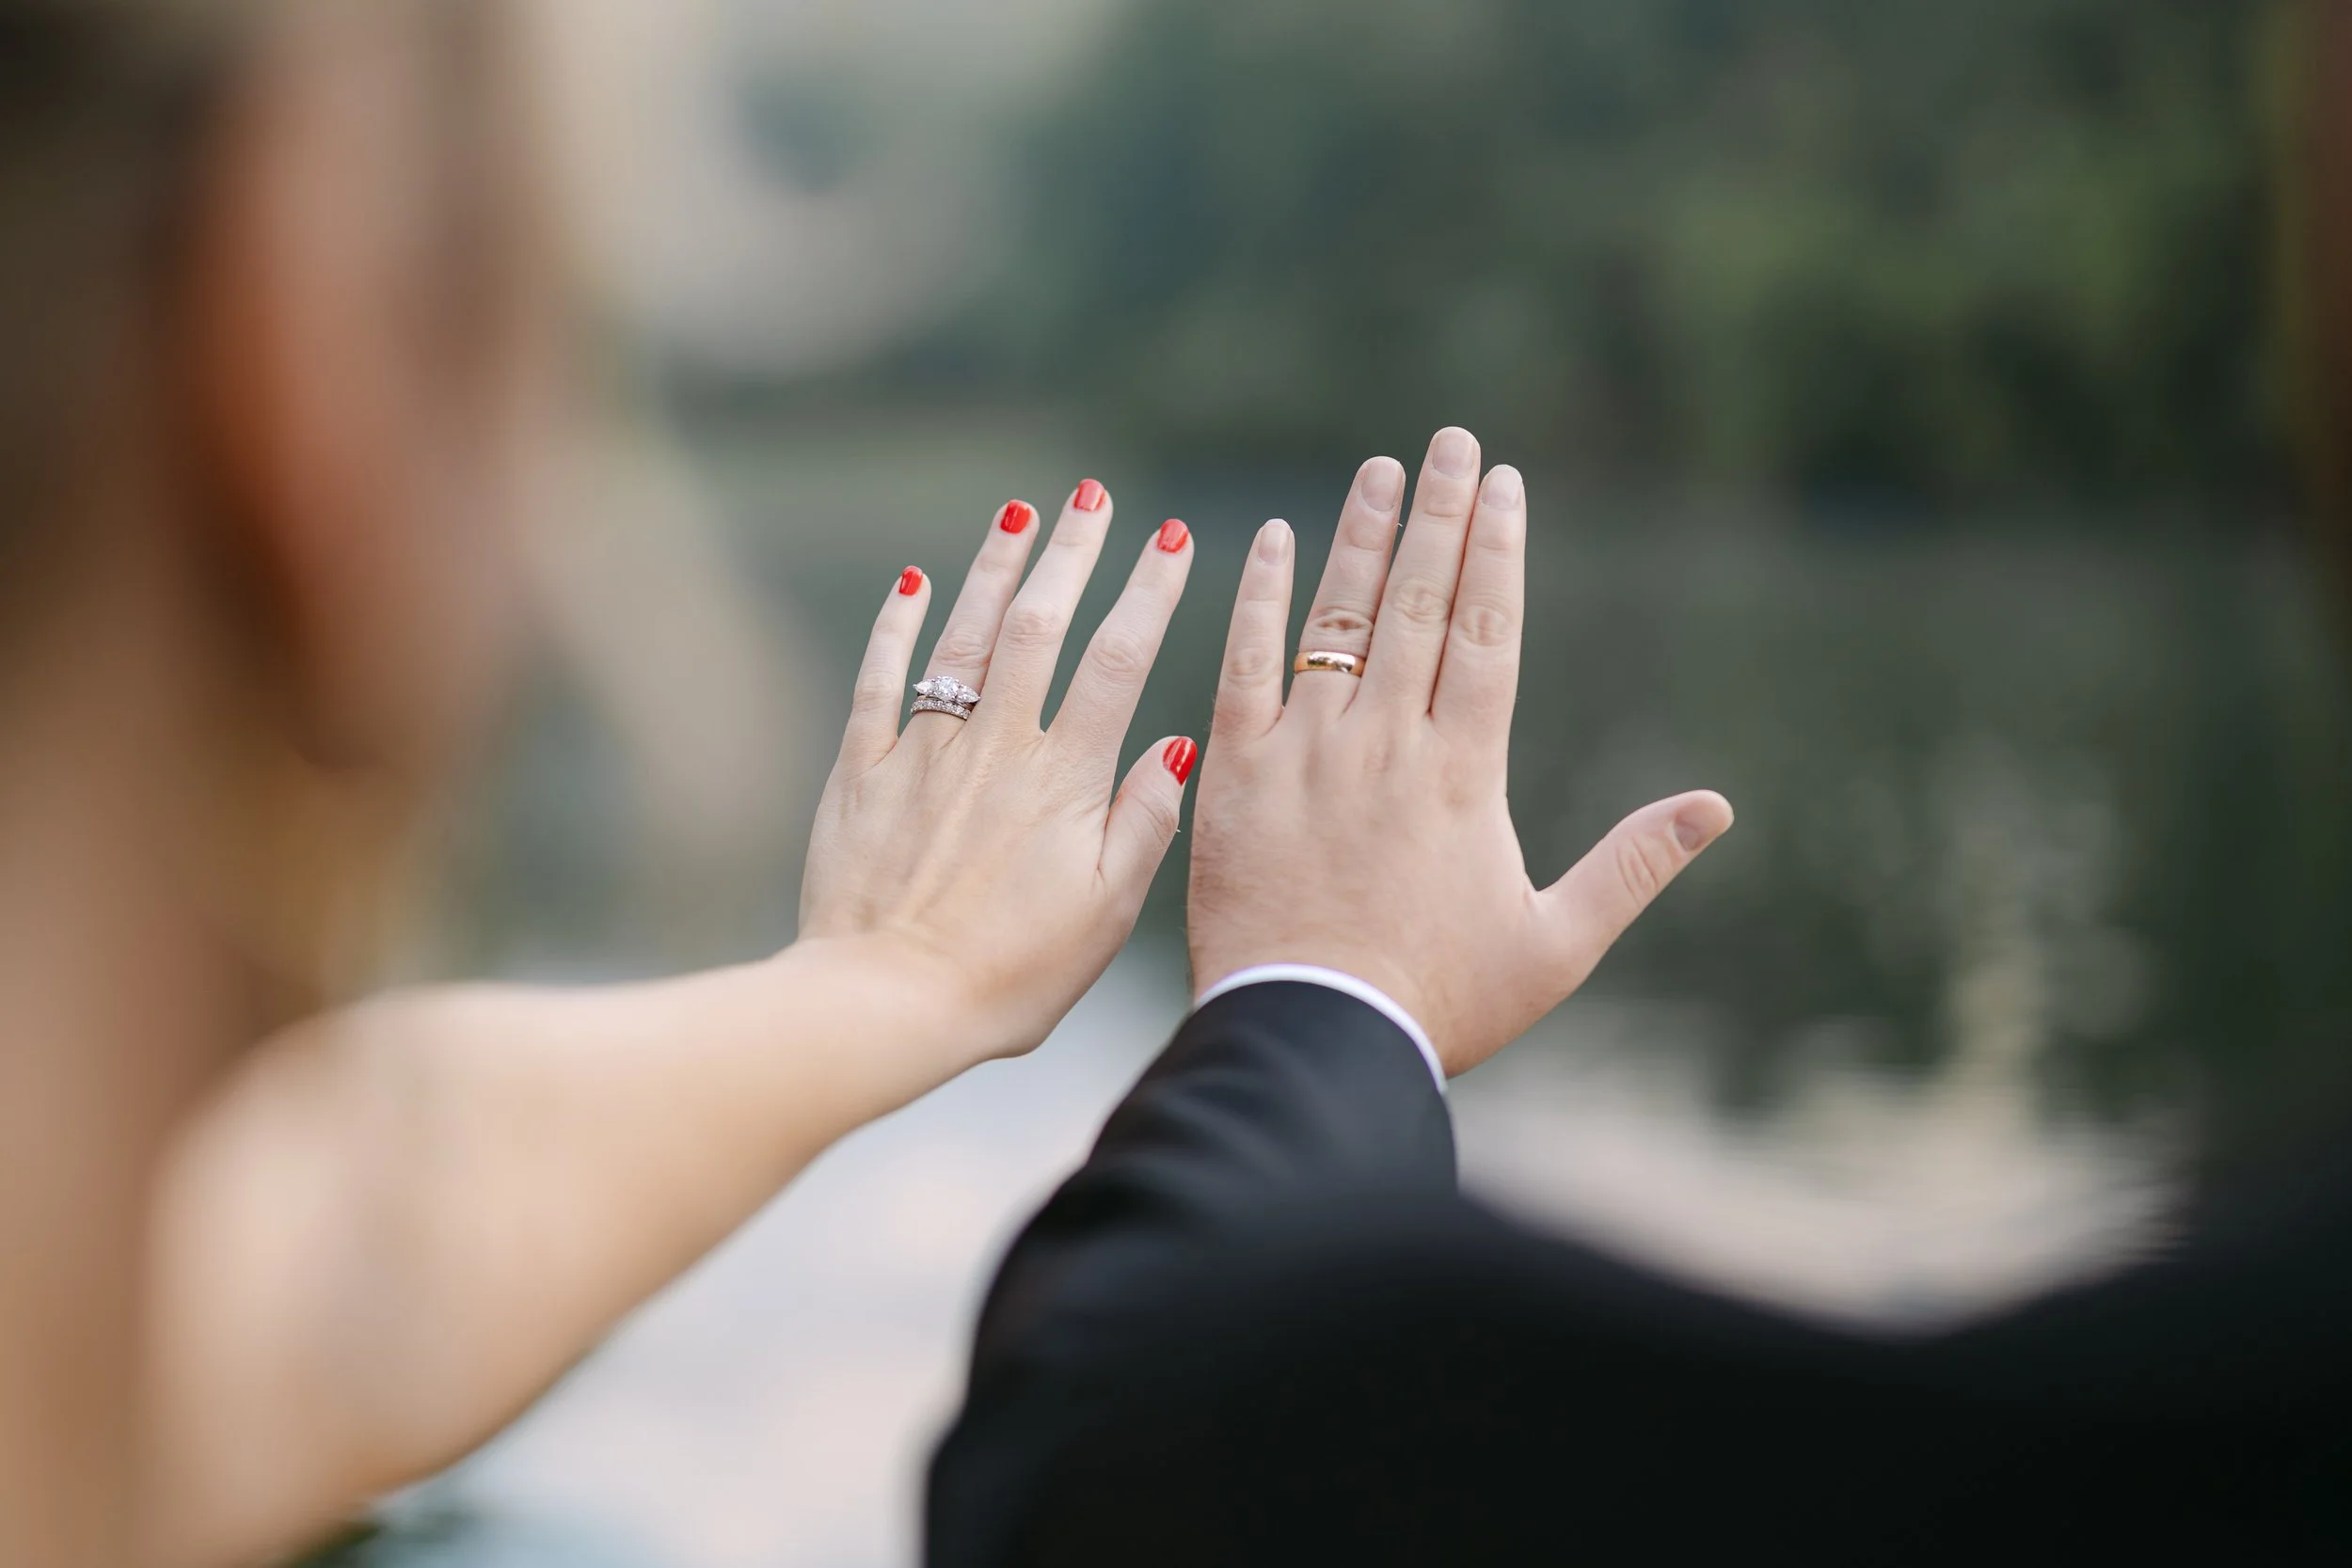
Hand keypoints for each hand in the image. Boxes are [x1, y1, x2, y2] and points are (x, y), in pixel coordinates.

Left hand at [801, 485, 1199, 1059]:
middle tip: (1093, 494)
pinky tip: (912, 581)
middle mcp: (996, 747)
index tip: (1174, 537)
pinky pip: (880, 680)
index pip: (1118, 661)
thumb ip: (1145, 822)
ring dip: (994, 570)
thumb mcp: (1106, 913)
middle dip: (1072, 552)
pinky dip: (896, 625)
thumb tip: (1179, 744)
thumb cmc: (1010, 975)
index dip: (1149, 593)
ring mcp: (923, 753)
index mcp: (1065, 779)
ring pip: (964, 636)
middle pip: (1040, 625)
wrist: (887, 1001)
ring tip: (1021, 514)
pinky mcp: (861, 773)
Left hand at [1188, 429, 1732, 1077]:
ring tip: (1382, 471)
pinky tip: (1269, 540)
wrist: (1312, 1040)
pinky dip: (1257, 599)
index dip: (1499, 552)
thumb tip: (1718, 807)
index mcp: (1465, 775)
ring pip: (1338, 621)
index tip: (1505, 484)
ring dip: (1361, 538)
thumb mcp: (1554, 945)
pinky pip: (1244, 666)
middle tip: (1454, 441)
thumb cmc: (1437, 1003)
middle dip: (1442, 516)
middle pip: (1422, 606)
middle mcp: (1387, 745)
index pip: (1490, 634)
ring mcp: (1307, 753)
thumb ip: (1632, 866)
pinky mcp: (1238, 774)